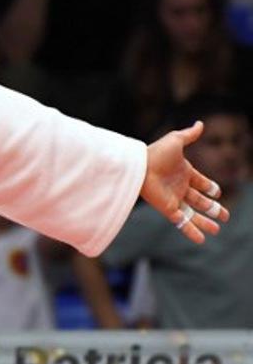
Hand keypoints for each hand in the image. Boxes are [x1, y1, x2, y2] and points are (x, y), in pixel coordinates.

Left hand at [140, 121, 228, 243]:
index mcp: (184, 172)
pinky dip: (191, 231)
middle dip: (212, 208)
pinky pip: (181, 222)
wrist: (139, 166)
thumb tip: (200, 124)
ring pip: (193, 213)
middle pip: (199, 200)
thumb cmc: (155, 153)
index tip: (217, 193)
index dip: (209, 188)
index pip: (200, 182)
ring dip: (205, 222)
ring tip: (217, 230)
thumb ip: (189, 134)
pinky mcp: (168, 208)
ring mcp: (174, 199)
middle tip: (225, 216)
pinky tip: (202, 239)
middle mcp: (179, 187)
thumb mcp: (176, 141)